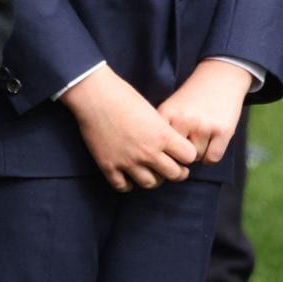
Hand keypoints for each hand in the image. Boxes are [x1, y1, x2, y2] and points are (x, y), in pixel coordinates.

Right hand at [60, 64, 196, 191]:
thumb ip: (162, 131)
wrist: (93, 95)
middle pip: (174, 175)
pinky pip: (123, 187)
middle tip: (172, 166)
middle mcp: (148, 152)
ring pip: (151, 184)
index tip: (182, 152)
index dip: (187, 154)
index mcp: (161, 135)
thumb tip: (170, 145)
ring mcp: (127, 162)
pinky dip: (128, 183)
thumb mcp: (150, 110)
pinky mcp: (108, 166)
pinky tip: (128, 175)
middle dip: (177, 171)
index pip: (189, 156)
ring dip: (154, 178)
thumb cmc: (122, 95)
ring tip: (151, 171)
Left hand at [157, 60, 251, 164]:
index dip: (164, 151)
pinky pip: (212, 158)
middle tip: (188, 142)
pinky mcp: (222, 131)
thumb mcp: (171, 106)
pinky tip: (212, 142)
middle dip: (181, 154)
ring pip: (196, 158)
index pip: (159, 146)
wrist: (219, 77)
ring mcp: (203, 126)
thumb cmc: (192, 97)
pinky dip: (211, 155)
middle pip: (177, 156)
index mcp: (166, 113)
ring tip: (201, 136)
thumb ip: (164, 128)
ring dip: (198, 153)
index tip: (168, 150)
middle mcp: (183, 120)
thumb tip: (159, 160)